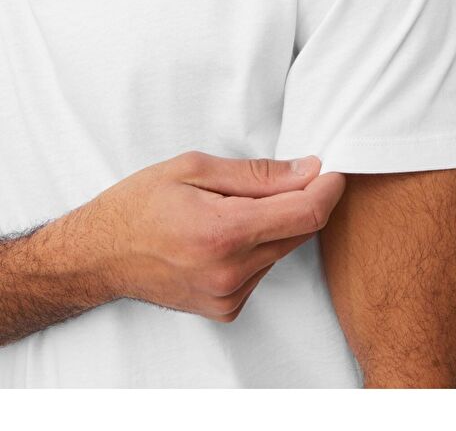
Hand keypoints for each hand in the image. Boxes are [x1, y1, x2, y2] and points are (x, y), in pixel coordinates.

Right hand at [94, 151, 345, 321]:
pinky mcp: (226, 309)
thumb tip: (307, 170)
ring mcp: (229, 296)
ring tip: (233, 207)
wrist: (100, 254)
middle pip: (300, 232)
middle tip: (280, 177)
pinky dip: (258, 247)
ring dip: (275, 224)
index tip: (333, 170)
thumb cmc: (139, 204)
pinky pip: (263, 270)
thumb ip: (257, 174)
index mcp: (224, 232)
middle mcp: (231, 272)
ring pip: (282, 250)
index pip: (306, 214)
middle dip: (301, 200)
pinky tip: (226, 235)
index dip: (328, 189)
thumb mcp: (193, 168)